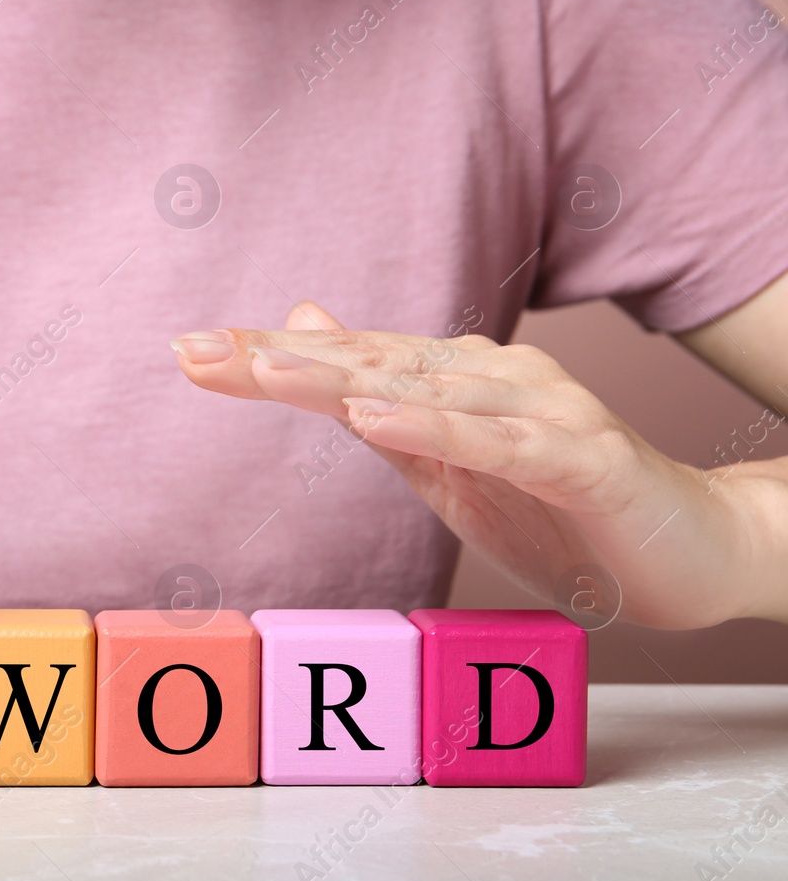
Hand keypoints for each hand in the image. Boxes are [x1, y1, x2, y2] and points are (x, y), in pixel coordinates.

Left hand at [171, 302, 763, 629]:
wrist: (692, 549)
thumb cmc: (559, 507)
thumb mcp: (444, 462)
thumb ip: (374, 403)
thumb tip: (301, 331)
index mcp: (453, 380)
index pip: (345, 361)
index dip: (266, 356)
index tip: (188, 350)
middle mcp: (493, 377)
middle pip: (370, 362)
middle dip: (279, 357)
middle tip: (196, 348)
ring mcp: (541, 411)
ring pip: (426, 389)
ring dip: (342, 376)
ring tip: (267, 367)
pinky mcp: (581, 457)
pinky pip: (499, 441)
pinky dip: (437, 428)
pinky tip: (376, 418)